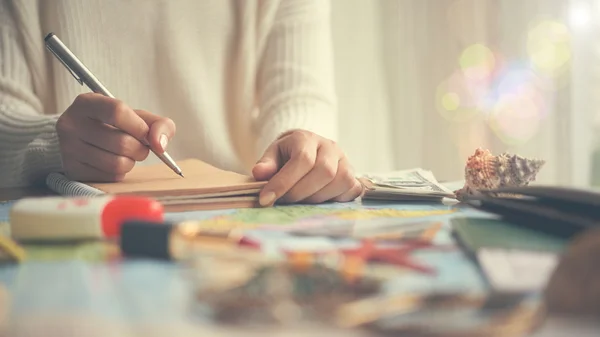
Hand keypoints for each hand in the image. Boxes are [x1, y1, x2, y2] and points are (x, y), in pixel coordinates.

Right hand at [56, 93, 175, 181]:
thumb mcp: (136, 117)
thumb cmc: (115, 126)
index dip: (139, 126)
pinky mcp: (72, 170)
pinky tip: (113, 163)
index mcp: (87, 103)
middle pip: (121, 142)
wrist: (83, 140)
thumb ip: (157, 124)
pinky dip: (120, 173)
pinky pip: (110, 177)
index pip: (117, 111)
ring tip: (126, 155)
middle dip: (140, 149)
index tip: (146, 134)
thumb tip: (160, 144)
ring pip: (117, 164)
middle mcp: (71, 124)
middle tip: (139, 146)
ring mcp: (68, 148)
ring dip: (131, 162)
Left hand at [252, 129, 362, 205]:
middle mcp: (330, 146)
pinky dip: (335, 199)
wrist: (306, 148)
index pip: (302, 159)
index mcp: (307, 138)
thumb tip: (260, 173)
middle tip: (284, 201)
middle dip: (300, 192)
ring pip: (340, 181)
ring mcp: (345, 160)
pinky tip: (318, 200)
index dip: (284, 182)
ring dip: (317, 198)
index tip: (266, 199)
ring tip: (300, 201)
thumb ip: (266, 163)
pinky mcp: (353, 174)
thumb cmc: (287, 154)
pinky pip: (351, 189)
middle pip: (324, 171)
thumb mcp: (273, 154)